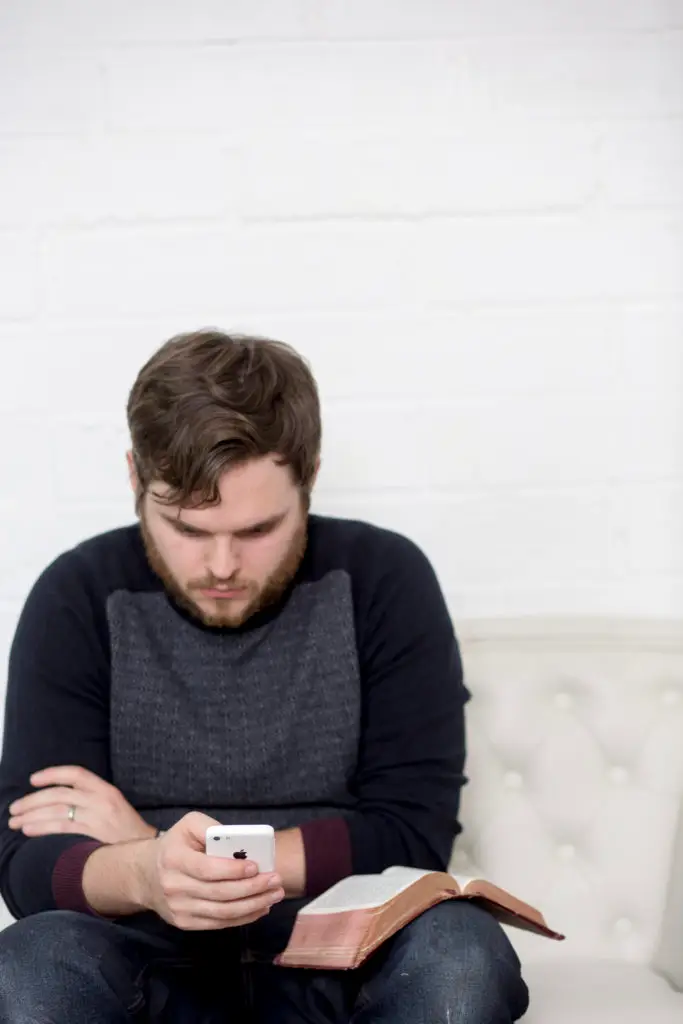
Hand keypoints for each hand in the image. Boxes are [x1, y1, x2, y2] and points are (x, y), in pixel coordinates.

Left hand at [8, 765, 155, 843]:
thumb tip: (60, 801)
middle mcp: (101, 799)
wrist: (149, 851)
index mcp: (107, 789)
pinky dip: (42, 827)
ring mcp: (97, 816)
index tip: (33, 779)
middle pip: (60, 794)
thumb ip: (92, 800)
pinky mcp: (93, 834)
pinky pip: (61, 827)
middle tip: (14, 808)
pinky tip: (28, 830)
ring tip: (14, 821)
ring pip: (57, 810)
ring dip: (32, 815)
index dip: (52, 774)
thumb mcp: (114, 807)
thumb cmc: (128, 832)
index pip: (76, 773)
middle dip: (33, 800)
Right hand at [133, 812, 284, 930]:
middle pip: (219, 893)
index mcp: (174, 859)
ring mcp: (179, 909)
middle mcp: (174, 886)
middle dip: (252, 888)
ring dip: (253, 905)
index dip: (233, 870)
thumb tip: (238, 840)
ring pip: (222, 912)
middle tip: (276, 880)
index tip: (256, 866)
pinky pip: (219, 923)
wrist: (146, 875)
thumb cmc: (176, 845)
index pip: (207, 869)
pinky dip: (243, 918)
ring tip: (274, 895)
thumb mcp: (188, 825)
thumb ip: (211, 827)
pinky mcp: (185, 923)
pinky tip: (260, 907)